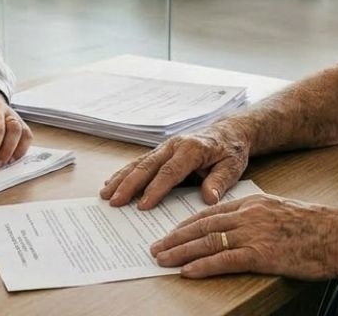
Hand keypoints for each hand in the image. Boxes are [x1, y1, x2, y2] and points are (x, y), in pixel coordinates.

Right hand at [100, 121, 250, 209]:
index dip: (156, 189)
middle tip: (114, 201)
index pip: (170, 172)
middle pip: (147, 166)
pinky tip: (112, 183)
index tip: (143, 206)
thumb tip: (209, 199)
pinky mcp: (160, 151)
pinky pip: (140, 162)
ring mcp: (165, 147)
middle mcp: (174, 146)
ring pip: (139, 163)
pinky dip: (124, 173)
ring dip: (121, 178)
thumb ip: (220, 182)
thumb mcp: (232, 167)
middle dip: (129, 184)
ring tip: (105, 194)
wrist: (229, 132)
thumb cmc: (230, 151)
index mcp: (192, 149)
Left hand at [150, 194, 337, 279]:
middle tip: (155, 247)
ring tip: (162, 259)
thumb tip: (239, 228)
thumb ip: (258, 217)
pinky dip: (202, 266)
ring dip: (180, 251)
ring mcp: (254, 234)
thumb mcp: (282, 212)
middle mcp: (249, 215)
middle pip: (202, 226)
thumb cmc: (316, 228)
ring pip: (207, 242)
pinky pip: (224, 260)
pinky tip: (187, 271)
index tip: (170, 232)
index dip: (186, 224)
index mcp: (253, 203)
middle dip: (175, 237)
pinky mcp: (261, 254)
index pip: (210, 212)